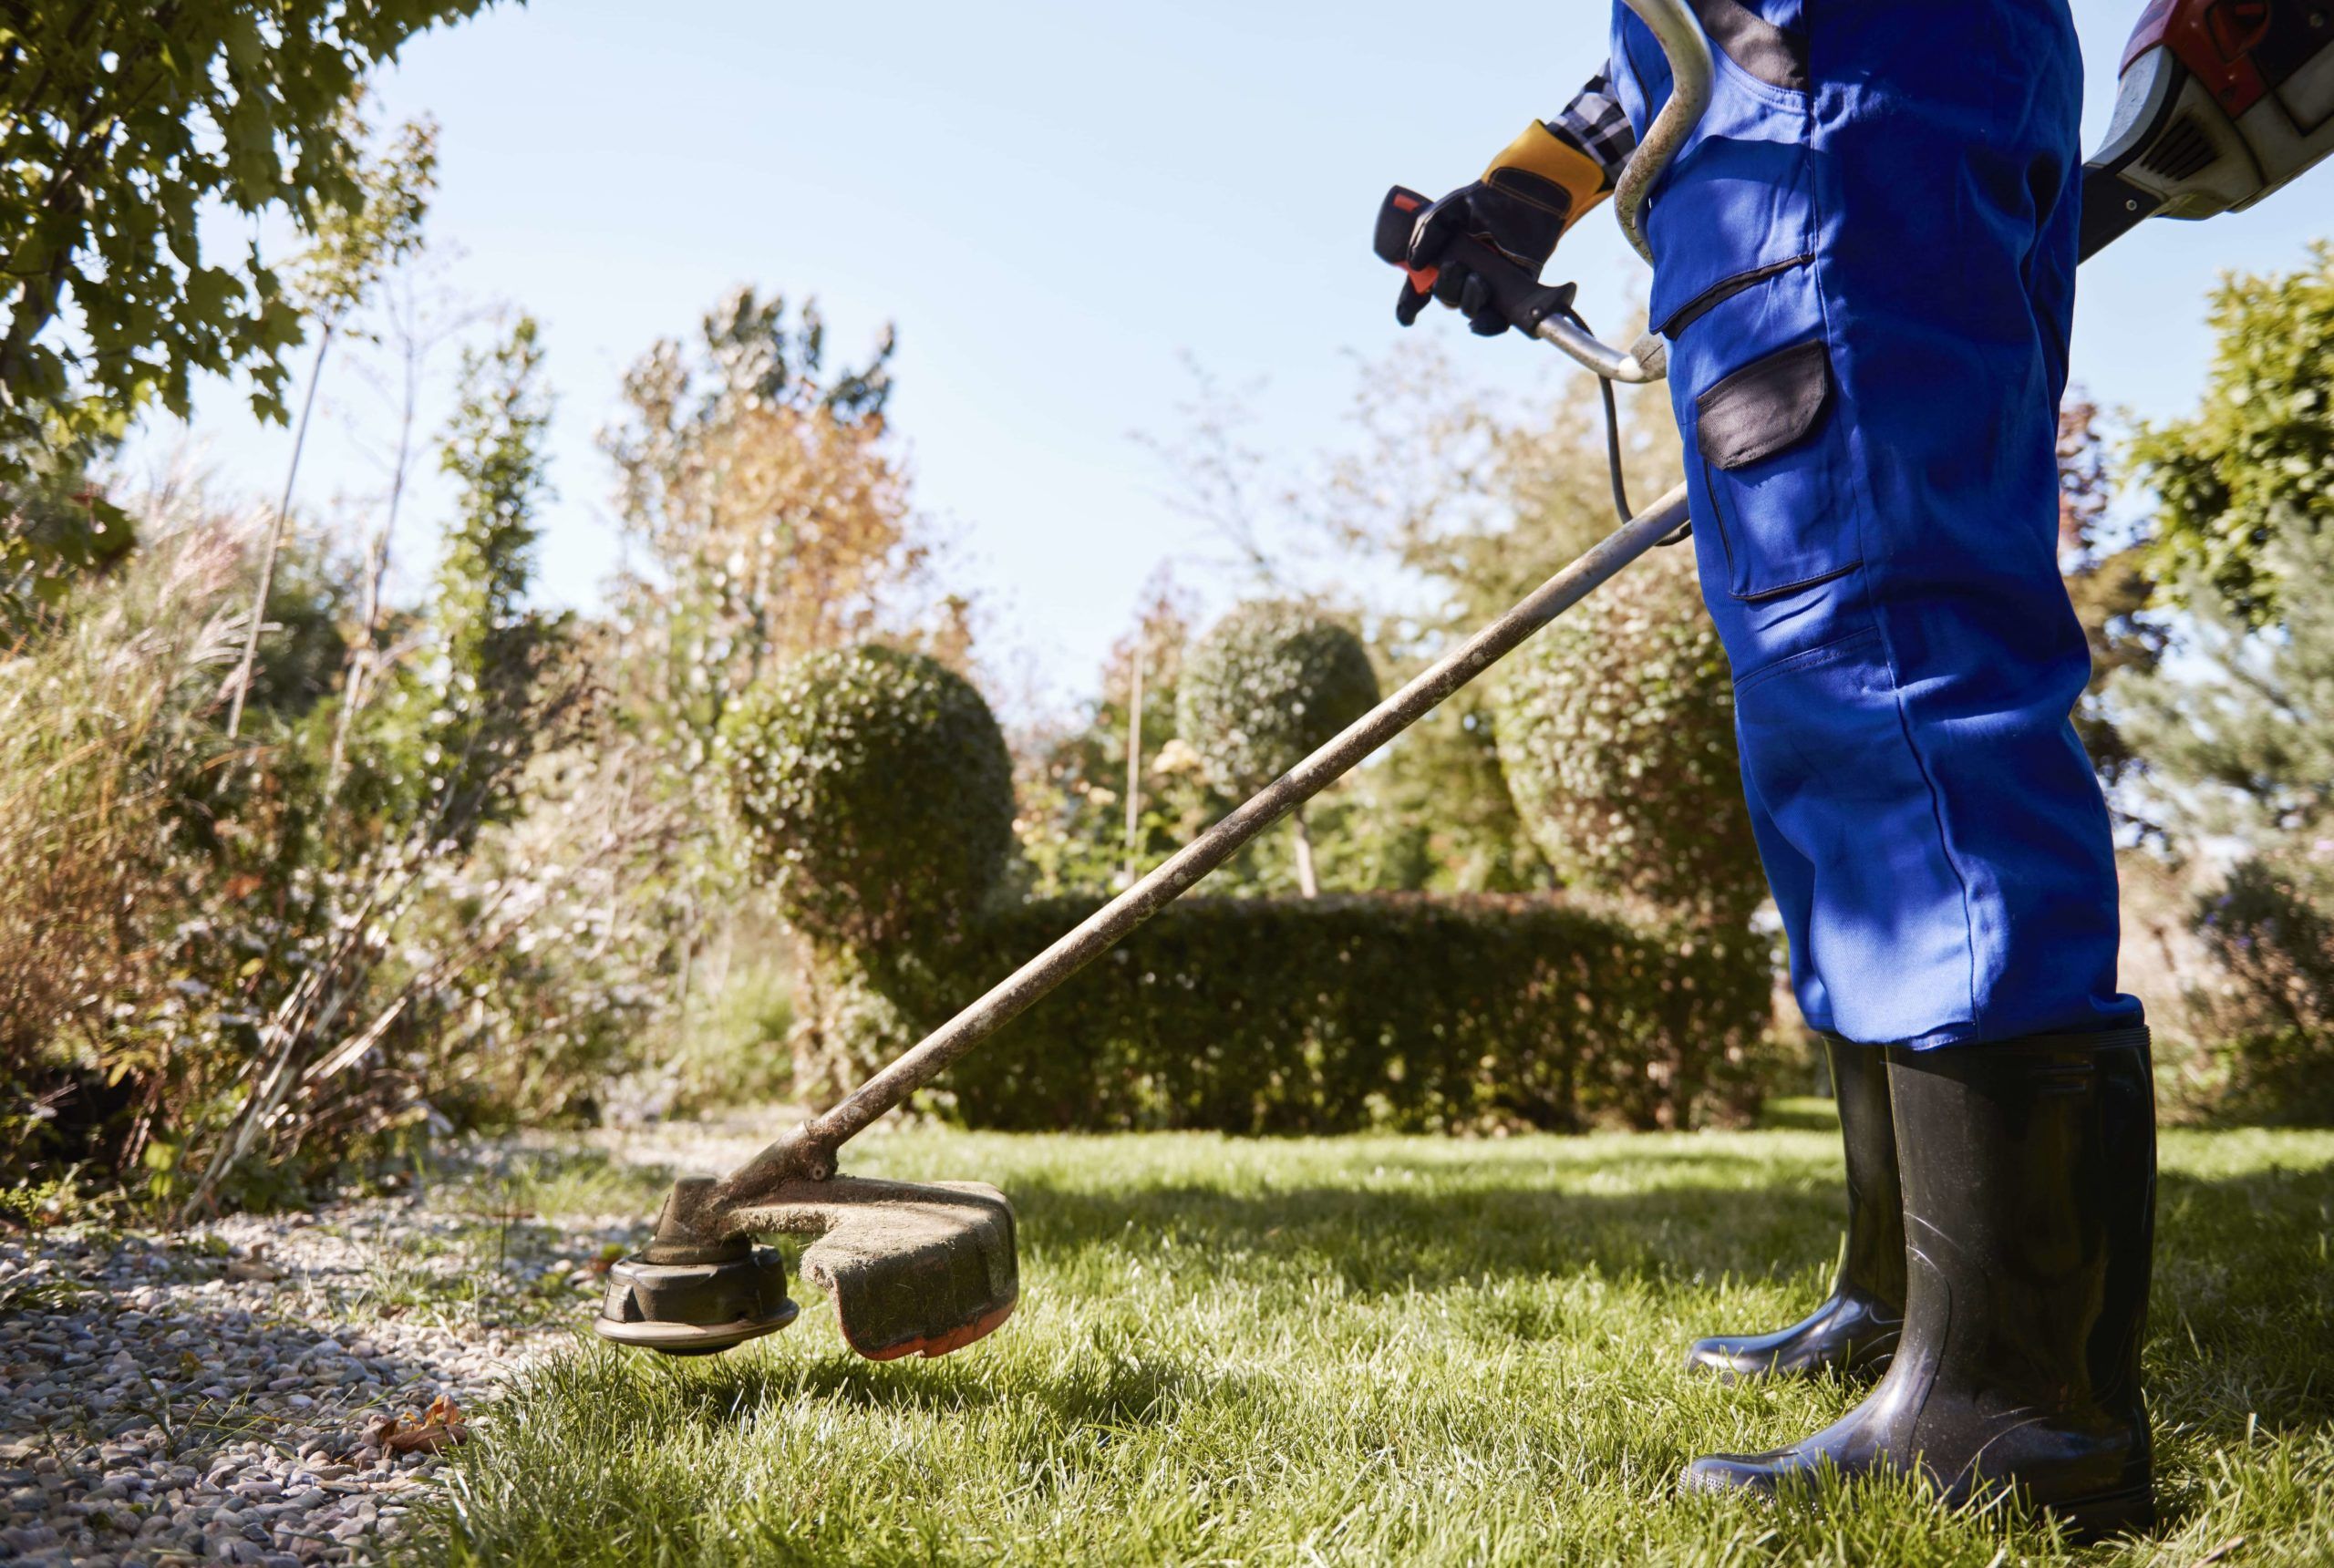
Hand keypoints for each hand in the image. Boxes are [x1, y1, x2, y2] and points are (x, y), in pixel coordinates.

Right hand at [1396, 121, 1606, 335]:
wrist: (1524, 195)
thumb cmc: (1486, 198)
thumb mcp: (1446, 211)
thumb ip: (1425, 233)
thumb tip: (1414, 265)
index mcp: (1446, 256)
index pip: (1422, 287)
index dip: (1411, 303)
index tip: (1407, 317)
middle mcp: (1465, 272)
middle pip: (1446, 297)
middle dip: (1445, 288)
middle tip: (1455, 267)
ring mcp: (1489, 283)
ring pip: (1469, 308)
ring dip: (1467, 299)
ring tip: (1478, 279)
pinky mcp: (1513, 291)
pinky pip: (1497, 320)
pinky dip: (1486, 326)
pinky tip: (1478, 323)